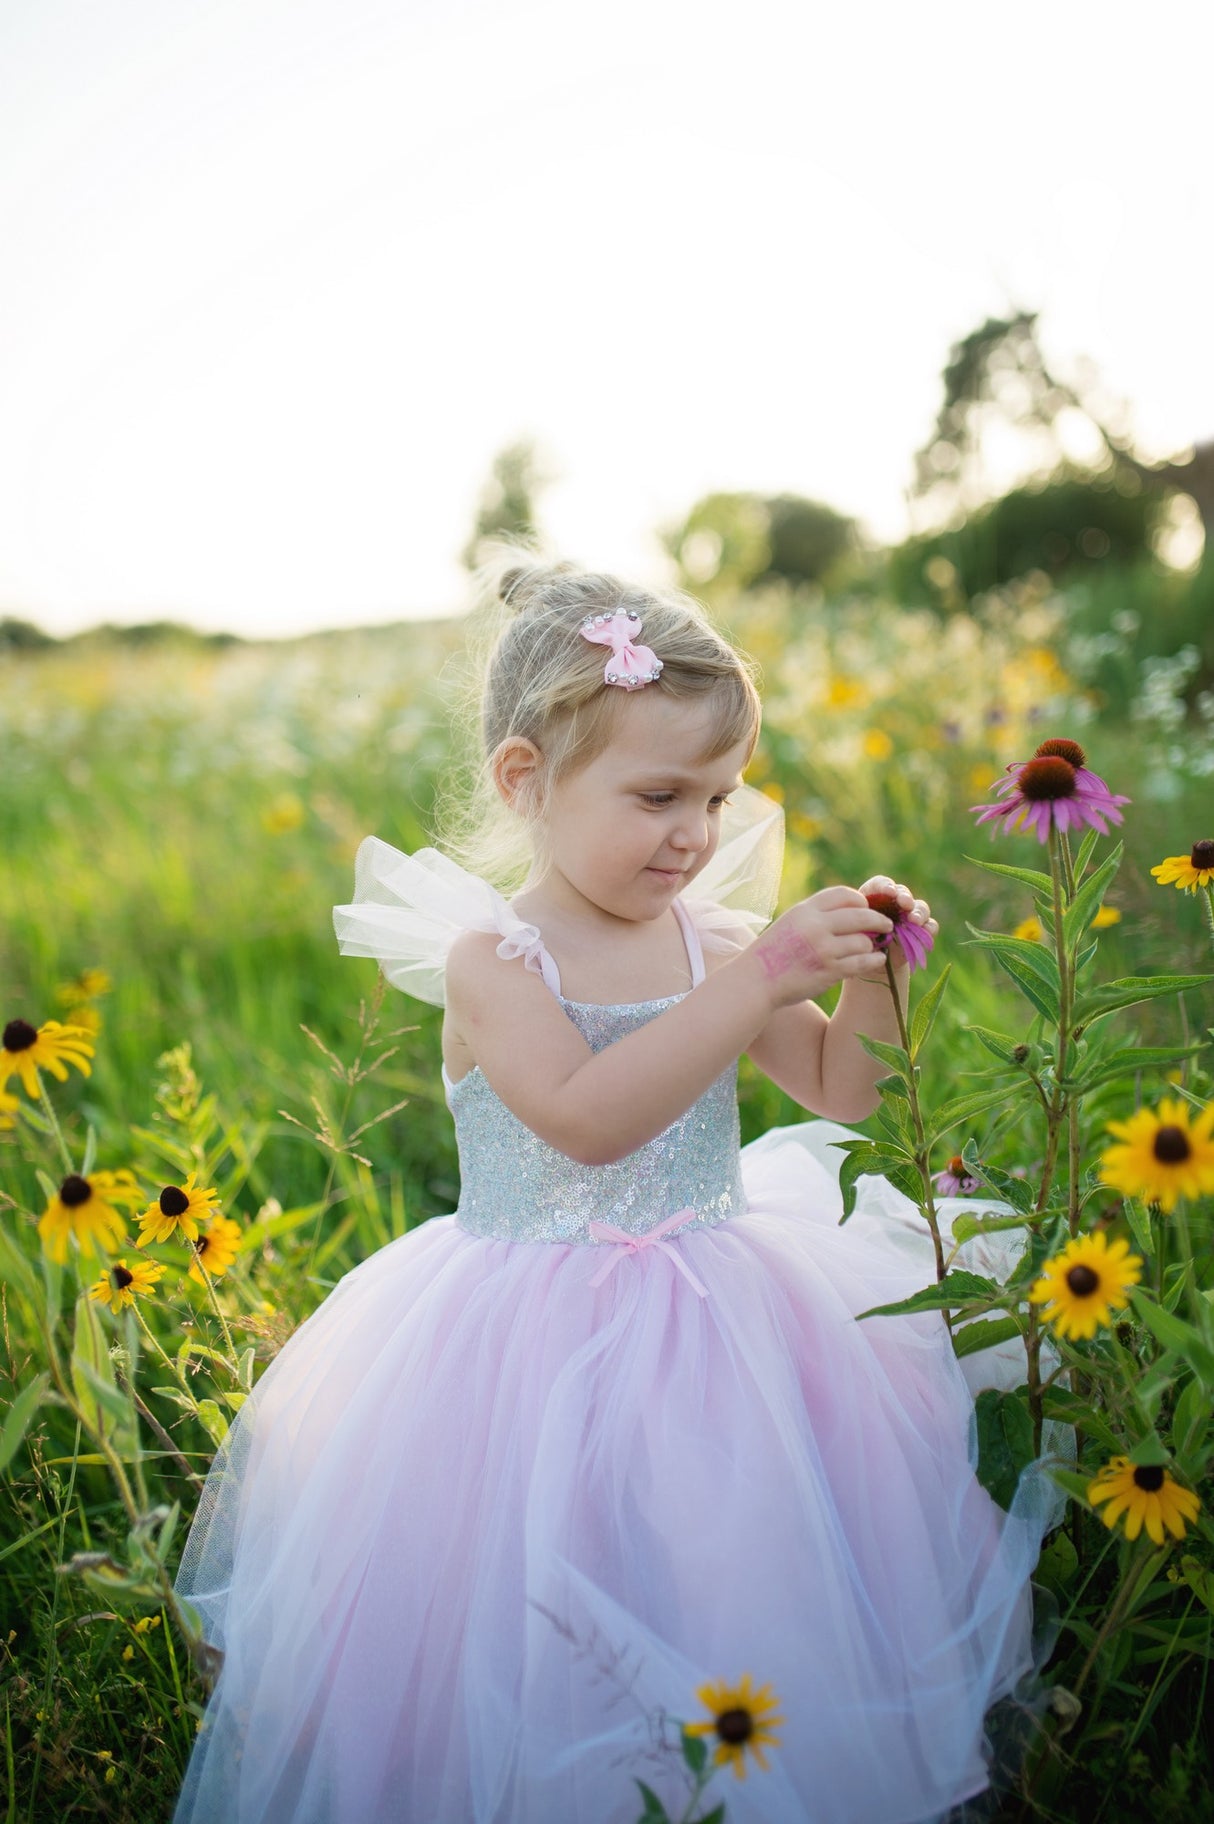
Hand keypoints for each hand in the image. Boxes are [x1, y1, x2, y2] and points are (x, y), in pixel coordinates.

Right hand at [750, 886, 893, 1007]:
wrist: (756, 981)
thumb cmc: (774, 953)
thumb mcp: (790, 923)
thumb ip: (816, 915)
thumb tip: (851, 911)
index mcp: (805, 911)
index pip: (843, 894)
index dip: (860, 900)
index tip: (866, 908)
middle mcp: (815, 926)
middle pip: (861, 915)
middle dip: (878, 919)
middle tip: (886, 924)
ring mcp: (823, 949)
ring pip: (863, 941)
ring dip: (871, 945)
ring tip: (874, 947)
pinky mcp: (829, 971)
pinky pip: (861, 963)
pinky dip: (873, 960)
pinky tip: (877, 960)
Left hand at [858, 876, 938, 971]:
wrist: (870, 963)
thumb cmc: (858, 942)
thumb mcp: (856, 931)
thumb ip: (863, 923)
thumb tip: (871, 923)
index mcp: (874, 897)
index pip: (880, 884)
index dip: (885, 885)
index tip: (888, 892)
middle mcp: (894, 903)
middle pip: (903, 893)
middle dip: (904, 896)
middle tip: (904, 903)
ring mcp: (909, 916)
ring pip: (919, 907)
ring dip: (918, 912)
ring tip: (914, 920)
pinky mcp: (920, 932)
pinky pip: (930, 925)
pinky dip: (929, 927)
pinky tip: (927, 930)